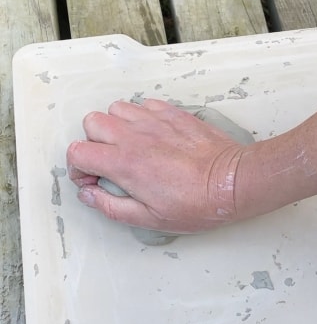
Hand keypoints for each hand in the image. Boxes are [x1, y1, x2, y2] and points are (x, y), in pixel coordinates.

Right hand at [67, 99, 245, 232]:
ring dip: (117, 126)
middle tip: (111, 162)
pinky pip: (145, 104)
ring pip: (116, 109)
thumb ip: (111, 206)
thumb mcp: (150, 219)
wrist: (232, 183)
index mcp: (125, 164)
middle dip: (94, 143)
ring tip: (132, 146)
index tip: (93, 180)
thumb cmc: (198, 203)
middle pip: (92, 123)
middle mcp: (135, 137)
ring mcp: (155, 121)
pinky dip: (142, 117)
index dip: (78, 168)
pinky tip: (154, 136)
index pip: (78, 152)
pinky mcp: (174, 114)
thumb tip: (89, 195)